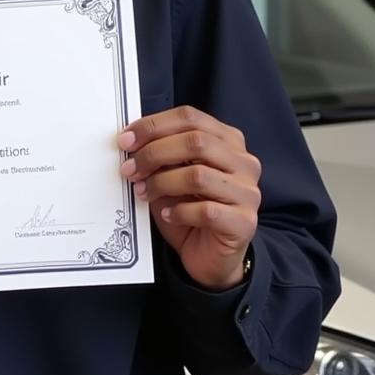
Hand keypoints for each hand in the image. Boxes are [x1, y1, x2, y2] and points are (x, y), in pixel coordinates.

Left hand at [118, 106, 259, 289]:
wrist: (210, 256)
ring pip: (198, 175)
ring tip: (144, 192)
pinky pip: (205, 210)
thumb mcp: (172, 173)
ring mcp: (248, 192)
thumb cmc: (189, 209)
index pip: (190, 118)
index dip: (154, 125)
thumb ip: (161, 154)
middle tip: (130, 168)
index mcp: (227, 140)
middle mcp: (243, 162)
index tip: (127, 139)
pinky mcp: (244, 222)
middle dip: (154, 153)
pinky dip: (178, 211)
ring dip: (161, 183)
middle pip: (195, 142)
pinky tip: (168, 214)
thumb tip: (131, 141)